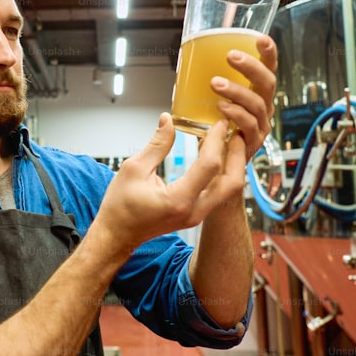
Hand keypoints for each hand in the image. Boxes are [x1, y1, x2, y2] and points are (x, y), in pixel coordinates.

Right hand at [90, 114, 243, 252]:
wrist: (117, 235)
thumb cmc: (120, 206)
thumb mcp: (134, 169)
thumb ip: (157, 144)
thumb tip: (168, 120)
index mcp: (178, 200)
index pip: (210, 166)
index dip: (217, 140)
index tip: (218, 123)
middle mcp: (193, 211)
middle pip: (232, 183)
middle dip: (238, 155)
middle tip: (236, 132)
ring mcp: (196, 216)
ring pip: (228, 190)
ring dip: (233, 165)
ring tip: (229, 142)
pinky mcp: (195, 215)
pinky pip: (218, 193)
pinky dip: (222, 174)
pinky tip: (216, 156)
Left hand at [211, 34, 277, 159]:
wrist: (212, 167)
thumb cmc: (211, 131)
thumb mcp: (208, 101)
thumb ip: (206, 82)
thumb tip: (186, 57)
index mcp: (256, 93)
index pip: (268, 69)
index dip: (268, 53)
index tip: (260, 38)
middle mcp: (263, 108)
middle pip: (268, 83)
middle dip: (251, 67)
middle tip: (231, 56)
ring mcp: (260, 126)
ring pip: (257, 104)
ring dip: (237, 91)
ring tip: (216, 83)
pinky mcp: (252, 143)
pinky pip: (249, 126)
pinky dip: (236, 115)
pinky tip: (222, 109)